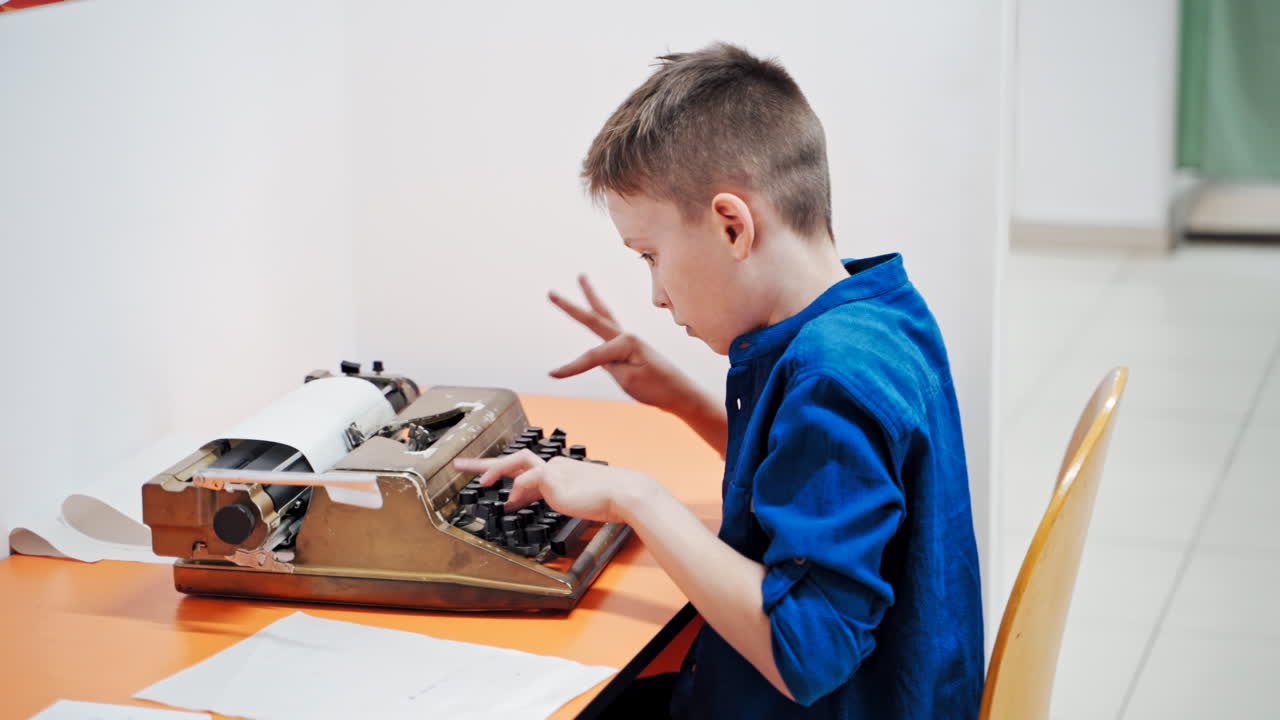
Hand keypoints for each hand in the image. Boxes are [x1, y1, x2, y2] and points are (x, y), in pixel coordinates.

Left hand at [453, 450, 652, 523]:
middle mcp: (555, 467)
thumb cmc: (611, 499)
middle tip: (462, 466)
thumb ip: (560, 499)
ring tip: (480, 482)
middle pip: (515, 459)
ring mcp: (554, 470)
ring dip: (495, 471)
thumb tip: (542, 506)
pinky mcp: (554, 478)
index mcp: (561, 471)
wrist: (626, 493)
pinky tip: (511, 503)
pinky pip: (528, 482)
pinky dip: (518, 492)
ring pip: (517, 464)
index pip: (528, 471)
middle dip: (487, 464)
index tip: (494, 481)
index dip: (509, 476)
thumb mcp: (580, 500)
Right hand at [549, 275, 700, 415]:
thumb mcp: (628, 379)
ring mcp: (628, 341)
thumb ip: (608, 364)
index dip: (571, 367)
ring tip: (582, 277)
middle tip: (550, 293)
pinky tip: (596, 312)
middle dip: (570, 306)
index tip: (551, 375)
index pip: (592, 356)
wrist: (681, 394)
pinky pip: (608, 329)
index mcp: (627, 342)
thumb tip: (595, 358)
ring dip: (591, 295)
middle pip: (593, 316)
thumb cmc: (657, 387)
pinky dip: (599, 315)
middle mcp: (627, 336)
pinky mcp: (629, 348)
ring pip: (603, 314)